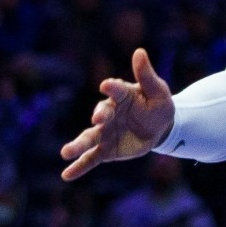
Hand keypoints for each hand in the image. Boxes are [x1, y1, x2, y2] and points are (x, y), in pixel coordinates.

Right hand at [60, 46, 173, 181]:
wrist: (160, 127)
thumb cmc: (157, 104)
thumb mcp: (158, 90)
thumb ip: (146, 74)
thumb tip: (139, 52)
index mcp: (121, 94)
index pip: (116, 90)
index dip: (112, 87)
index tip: (106, 85)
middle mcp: (109, 113)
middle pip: (101, 114)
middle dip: (99, 116)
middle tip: (98, 119)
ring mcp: (105, 132)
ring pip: (90, 138)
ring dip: (78, 145)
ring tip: (65, 152)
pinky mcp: (106, 149)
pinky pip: (91, 158)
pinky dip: (79, 167)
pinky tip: (66, 175)